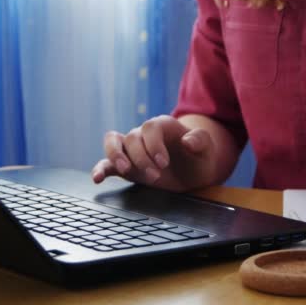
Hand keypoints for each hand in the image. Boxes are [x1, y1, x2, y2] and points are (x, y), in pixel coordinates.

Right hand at [92, 115, 215, 191]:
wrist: (194, 170)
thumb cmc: (200, 157)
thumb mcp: (207, 149)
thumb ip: (200, 141)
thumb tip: (188, 141)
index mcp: (162, 126)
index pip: (150, 127)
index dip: (154, 144)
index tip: (163, 163)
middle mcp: (143, 134)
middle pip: (132, 138)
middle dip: (141, 158)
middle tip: (155, 176)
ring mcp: (132, 149)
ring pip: (113, 142)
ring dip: (117, 156)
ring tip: (125, 171)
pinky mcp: (125, 165)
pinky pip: (108, 163)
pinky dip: (100, 169)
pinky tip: (97, 179)